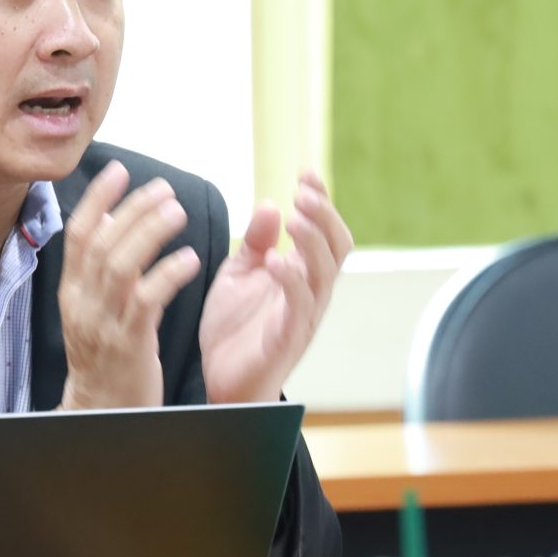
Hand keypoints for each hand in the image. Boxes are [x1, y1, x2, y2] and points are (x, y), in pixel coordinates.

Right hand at [57, 161, 202, 410]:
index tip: (118, 170)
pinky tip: (190, 259)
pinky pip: (146, 300)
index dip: (98, 199)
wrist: (101, 413)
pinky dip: (167, 274)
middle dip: (132, 209)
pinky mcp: (128, 344)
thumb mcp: (92, 311)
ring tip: (177, 210)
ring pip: (120, 265)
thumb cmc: (106, 359)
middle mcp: (82, 303)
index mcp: (72, 292)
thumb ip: (98, 273)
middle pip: (101, 243)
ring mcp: (103, 323)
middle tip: (164, 188)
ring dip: (150, 232)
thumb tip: (110, 224)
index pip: (78, 234)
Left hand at [202, 170, 352, 404]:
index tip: (306, 173)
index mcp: (301, 275)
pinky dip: (291, 281)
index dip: (321, 202)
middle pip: (336, 248)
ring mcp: (302, 316)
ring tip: (295, 217)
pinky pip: (299, 307)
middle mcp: (310, 293)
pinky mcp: (287, 339)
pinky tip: (277, 261)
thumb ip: (255, 242)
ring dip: (312, 243)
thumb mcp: (239, 275)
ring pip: (324, 274)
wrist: (221, 383)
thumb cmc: (235, 330)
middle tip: (304, 192)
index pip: (324, 232)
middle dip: (325, 216)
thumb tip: (271, 203)